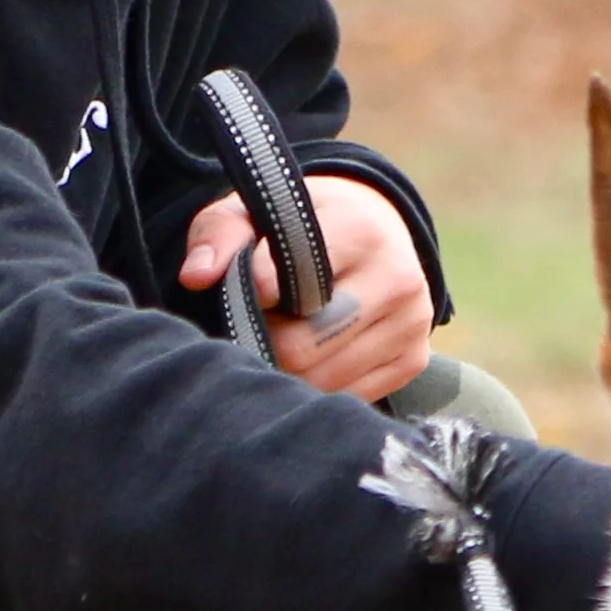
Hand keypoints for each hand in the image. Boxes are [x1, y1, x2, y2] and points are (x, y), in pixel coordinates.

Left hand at [183, 173, 434, 401]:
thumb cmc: (298, 227)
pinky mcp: (413, 361)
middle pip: (301, 347)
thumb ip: (219, 236)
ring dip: (288, 368)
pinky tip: (314, 354)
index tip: (251, 287)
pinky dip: (318, 385)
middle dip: (267, 339)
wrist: (373, 230)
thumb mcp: (254, 212)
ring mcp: (412, 324)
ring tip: (286, 334)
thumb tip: (197, 276)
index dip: (253, 293)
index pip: (290, 284)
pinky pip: (347, 397)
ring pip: (322, 381)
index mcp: (360, 229)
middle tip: (262, 320)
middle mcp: (398, 278)